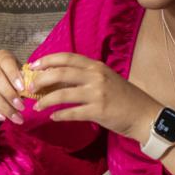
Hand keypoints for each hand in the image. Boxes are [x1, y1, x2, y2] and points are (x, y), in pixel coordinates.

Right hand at [0, 49, 26, 125]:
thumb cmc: (11, 78)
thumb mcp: (19, 75)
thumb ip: (24, 79)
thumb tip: (34, 88)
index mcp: (1, 56)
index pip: (6, 62)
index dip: (13, 75)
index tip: (22, 88)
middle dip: (9, 94)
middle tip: (21, 107)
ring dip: (4, 107)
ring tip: (16, 117)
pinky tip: (3, 118)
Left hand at [28, 52, 158, 141]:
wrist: (145, 115)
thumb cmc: (123, 98)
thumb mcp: (105, 80)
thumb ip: (85, 77)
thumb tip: (57, 79)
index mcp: (96, 66)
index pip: (67, 57)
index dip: (48, 60)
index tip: (33, 65)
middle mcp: (96, 76)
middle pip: (60, 73)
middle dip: (41, 79)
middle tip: (30, 87)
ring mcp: (97, 94)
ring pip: (62, 94)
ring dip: (46, 100)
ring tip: (37, 106)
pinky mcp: (98, 111)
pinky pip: (72, 113)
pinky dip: (59, 115)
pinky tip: (53, 117)